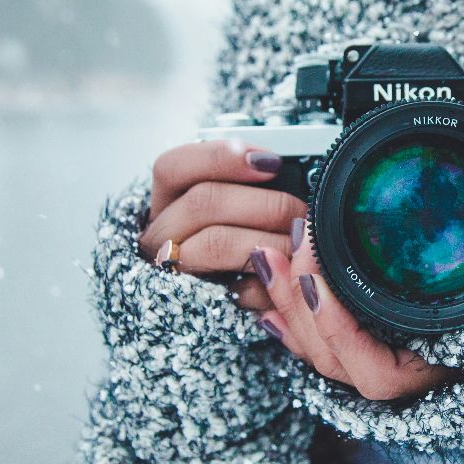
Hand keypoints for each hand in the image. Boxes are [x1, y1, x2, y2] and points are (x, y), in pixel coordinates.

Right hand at [136, 139, 304, 308]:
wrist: (225, 299)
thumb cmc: (238, 231)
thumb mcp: (237, 198)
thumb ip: (250, 179)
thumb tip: (280, 167)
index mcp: (167, 199)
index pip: (173, 167)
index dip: (220, 158)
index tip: (271, 162)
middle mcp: (161, 233)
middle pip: (202, 202)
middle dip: (265, 203)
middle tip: (302, 210)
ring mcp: (177, 271)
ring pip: (217, 242)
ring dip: (271, 240)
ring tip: (302, 242)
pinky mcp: (204, 305)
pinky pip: (239, 290)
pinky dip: (273, 280)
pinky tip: (292, 274)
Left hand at [248, 224, 462, 401]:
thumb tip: (443, 249)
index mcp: (427, 377)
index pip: (371, 373)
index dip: (335, 327)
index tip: (314, 277)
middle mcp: (396, 382)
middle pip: (329, 359)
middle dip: (297, 302)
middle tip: (286, 245)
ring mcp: (373, 370)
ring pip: (316, 353)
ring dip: (287, 303)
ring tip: (267, 257)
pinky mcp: (358, 354)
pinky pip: (314, 347)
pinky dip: (287, 322)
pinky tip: (263, 303)